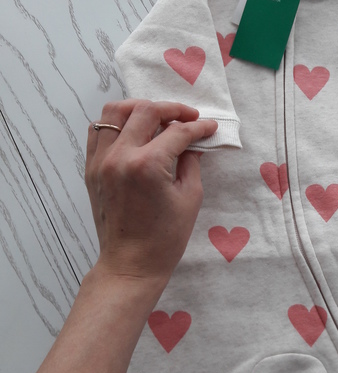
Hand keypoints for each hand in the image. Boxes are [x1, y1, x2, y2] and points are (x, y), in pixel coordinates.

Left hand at [85, 99, 216, 284]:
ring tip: (157, 118)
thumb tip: (191, 142)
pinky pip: (98, 131)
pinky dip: (116, 124)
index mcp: (147, 165)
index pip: (177, 132)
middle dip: (172, 110)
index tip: (209, 127)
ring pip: (115, 112)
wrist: (131, 264)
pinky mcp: (91, 169)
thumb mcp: (190, 197)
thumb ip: (191, 162)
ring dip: (139, 109)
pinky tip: (134, 131)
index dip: (198, 127)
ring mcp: (101, 161)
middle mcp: (120, 157)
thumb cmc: (165, 238)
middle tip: (188, 118)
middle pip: (146, 111)